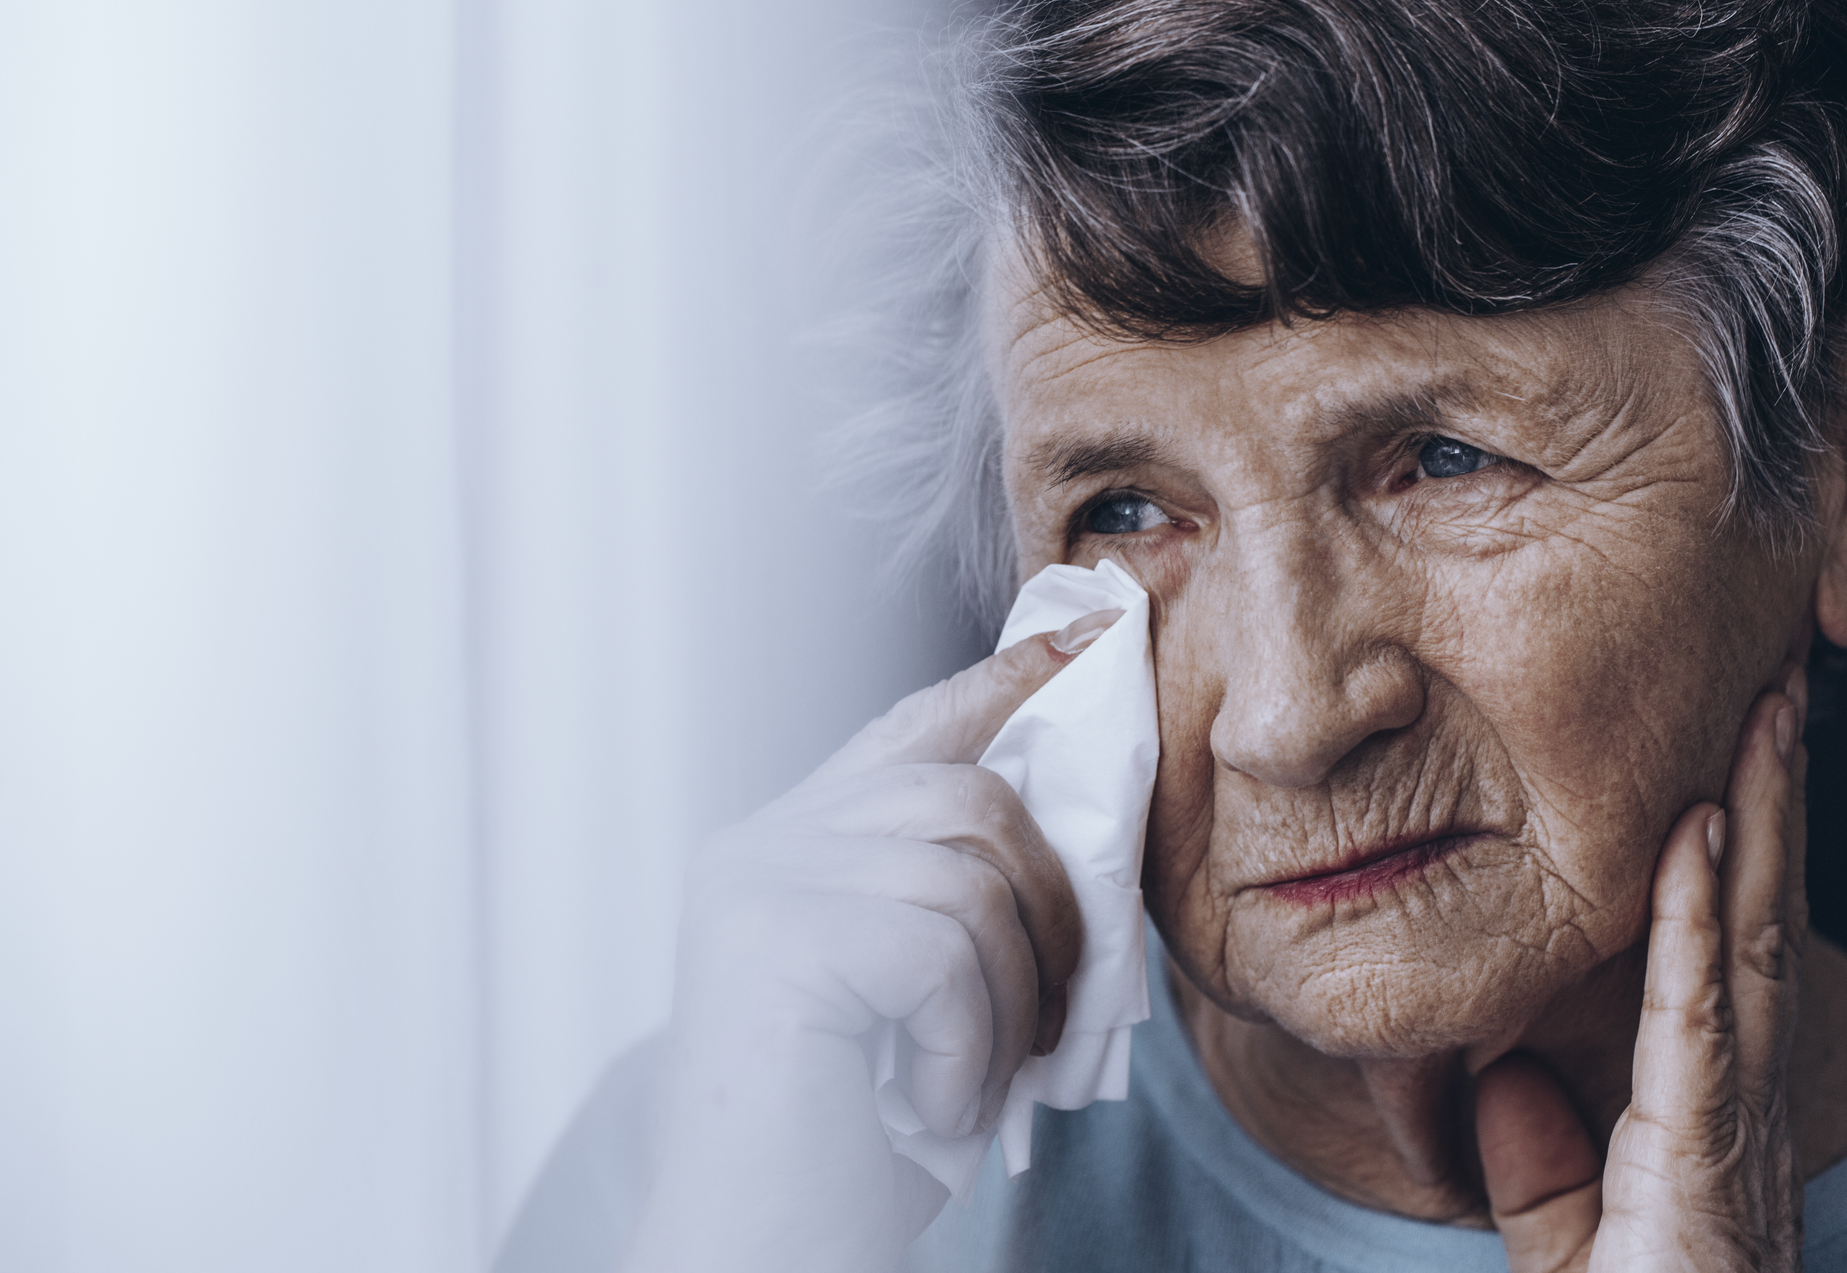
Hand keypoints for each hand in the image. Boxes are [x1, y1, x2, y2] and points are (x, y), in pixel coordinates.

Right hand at [621, 612, 1119, 1272]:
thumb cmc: (847, 1148)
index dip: (1006, 680)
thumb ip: (964, 905)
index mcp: (789, 847)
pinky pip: (945, 950)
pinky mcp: (776, 939)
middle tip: (1062, 1019)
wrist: (755, 1257)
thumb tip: (1080, 842)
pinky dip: (972, 1043)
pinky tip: (936, 1105)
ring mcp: (760, 884)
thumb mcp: (921, 1001)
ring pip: (970, 873)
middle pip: (968, 796)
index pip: (911, 729)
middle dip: (1054, 904)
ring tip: (984, 1077)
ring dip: (1015, 993)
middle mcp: (760, 845)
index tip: (1091, 636)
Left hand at [1477, 670, 1810, 1270]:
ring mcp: (1732, 1128)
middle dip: (1767, 801)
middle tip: (1771, 687)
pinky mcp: (1703, 1159)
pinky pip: (1698, 1013)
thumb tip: (1507, 1078)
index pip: (1720, 951)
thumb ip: (1541, 1168)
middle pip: (1753, 921)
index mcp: (1707, 1114)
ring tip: (1762, 718)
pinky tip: (1694, 834)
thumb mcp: (1567, 1249)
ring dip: (1754, 823)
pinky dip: (1693, 918)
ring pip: (1745, 942)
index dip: (1734, 848)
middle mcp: (1738, 1104)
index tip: (1731, 748)